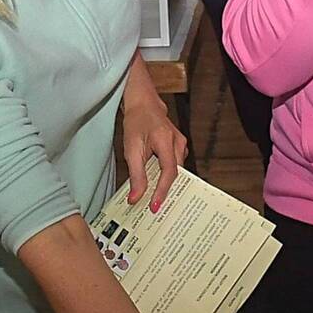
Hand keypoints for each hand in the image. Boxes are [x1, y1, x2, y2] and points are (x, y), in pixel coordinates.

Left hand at [121, 93, 186, 211]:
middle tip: (155, 209)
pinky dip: (166, 176)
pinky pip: (174, 166)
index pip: (169, 172)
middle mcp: (178, 143)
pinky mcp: (179, 146)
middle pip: (175, 174)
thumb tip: (136, 196)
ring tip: (155, 200)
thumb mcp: (131, 148)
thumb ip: (135, 174)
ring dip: (165, 184)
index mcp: (166, 140)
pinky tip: (157, 185)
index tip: (155, 206)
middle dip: (165, 192)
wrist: (143, 103)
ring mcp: (181, 144)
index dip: (162, 191)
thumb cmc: (137, 122)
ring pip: (176, 171)